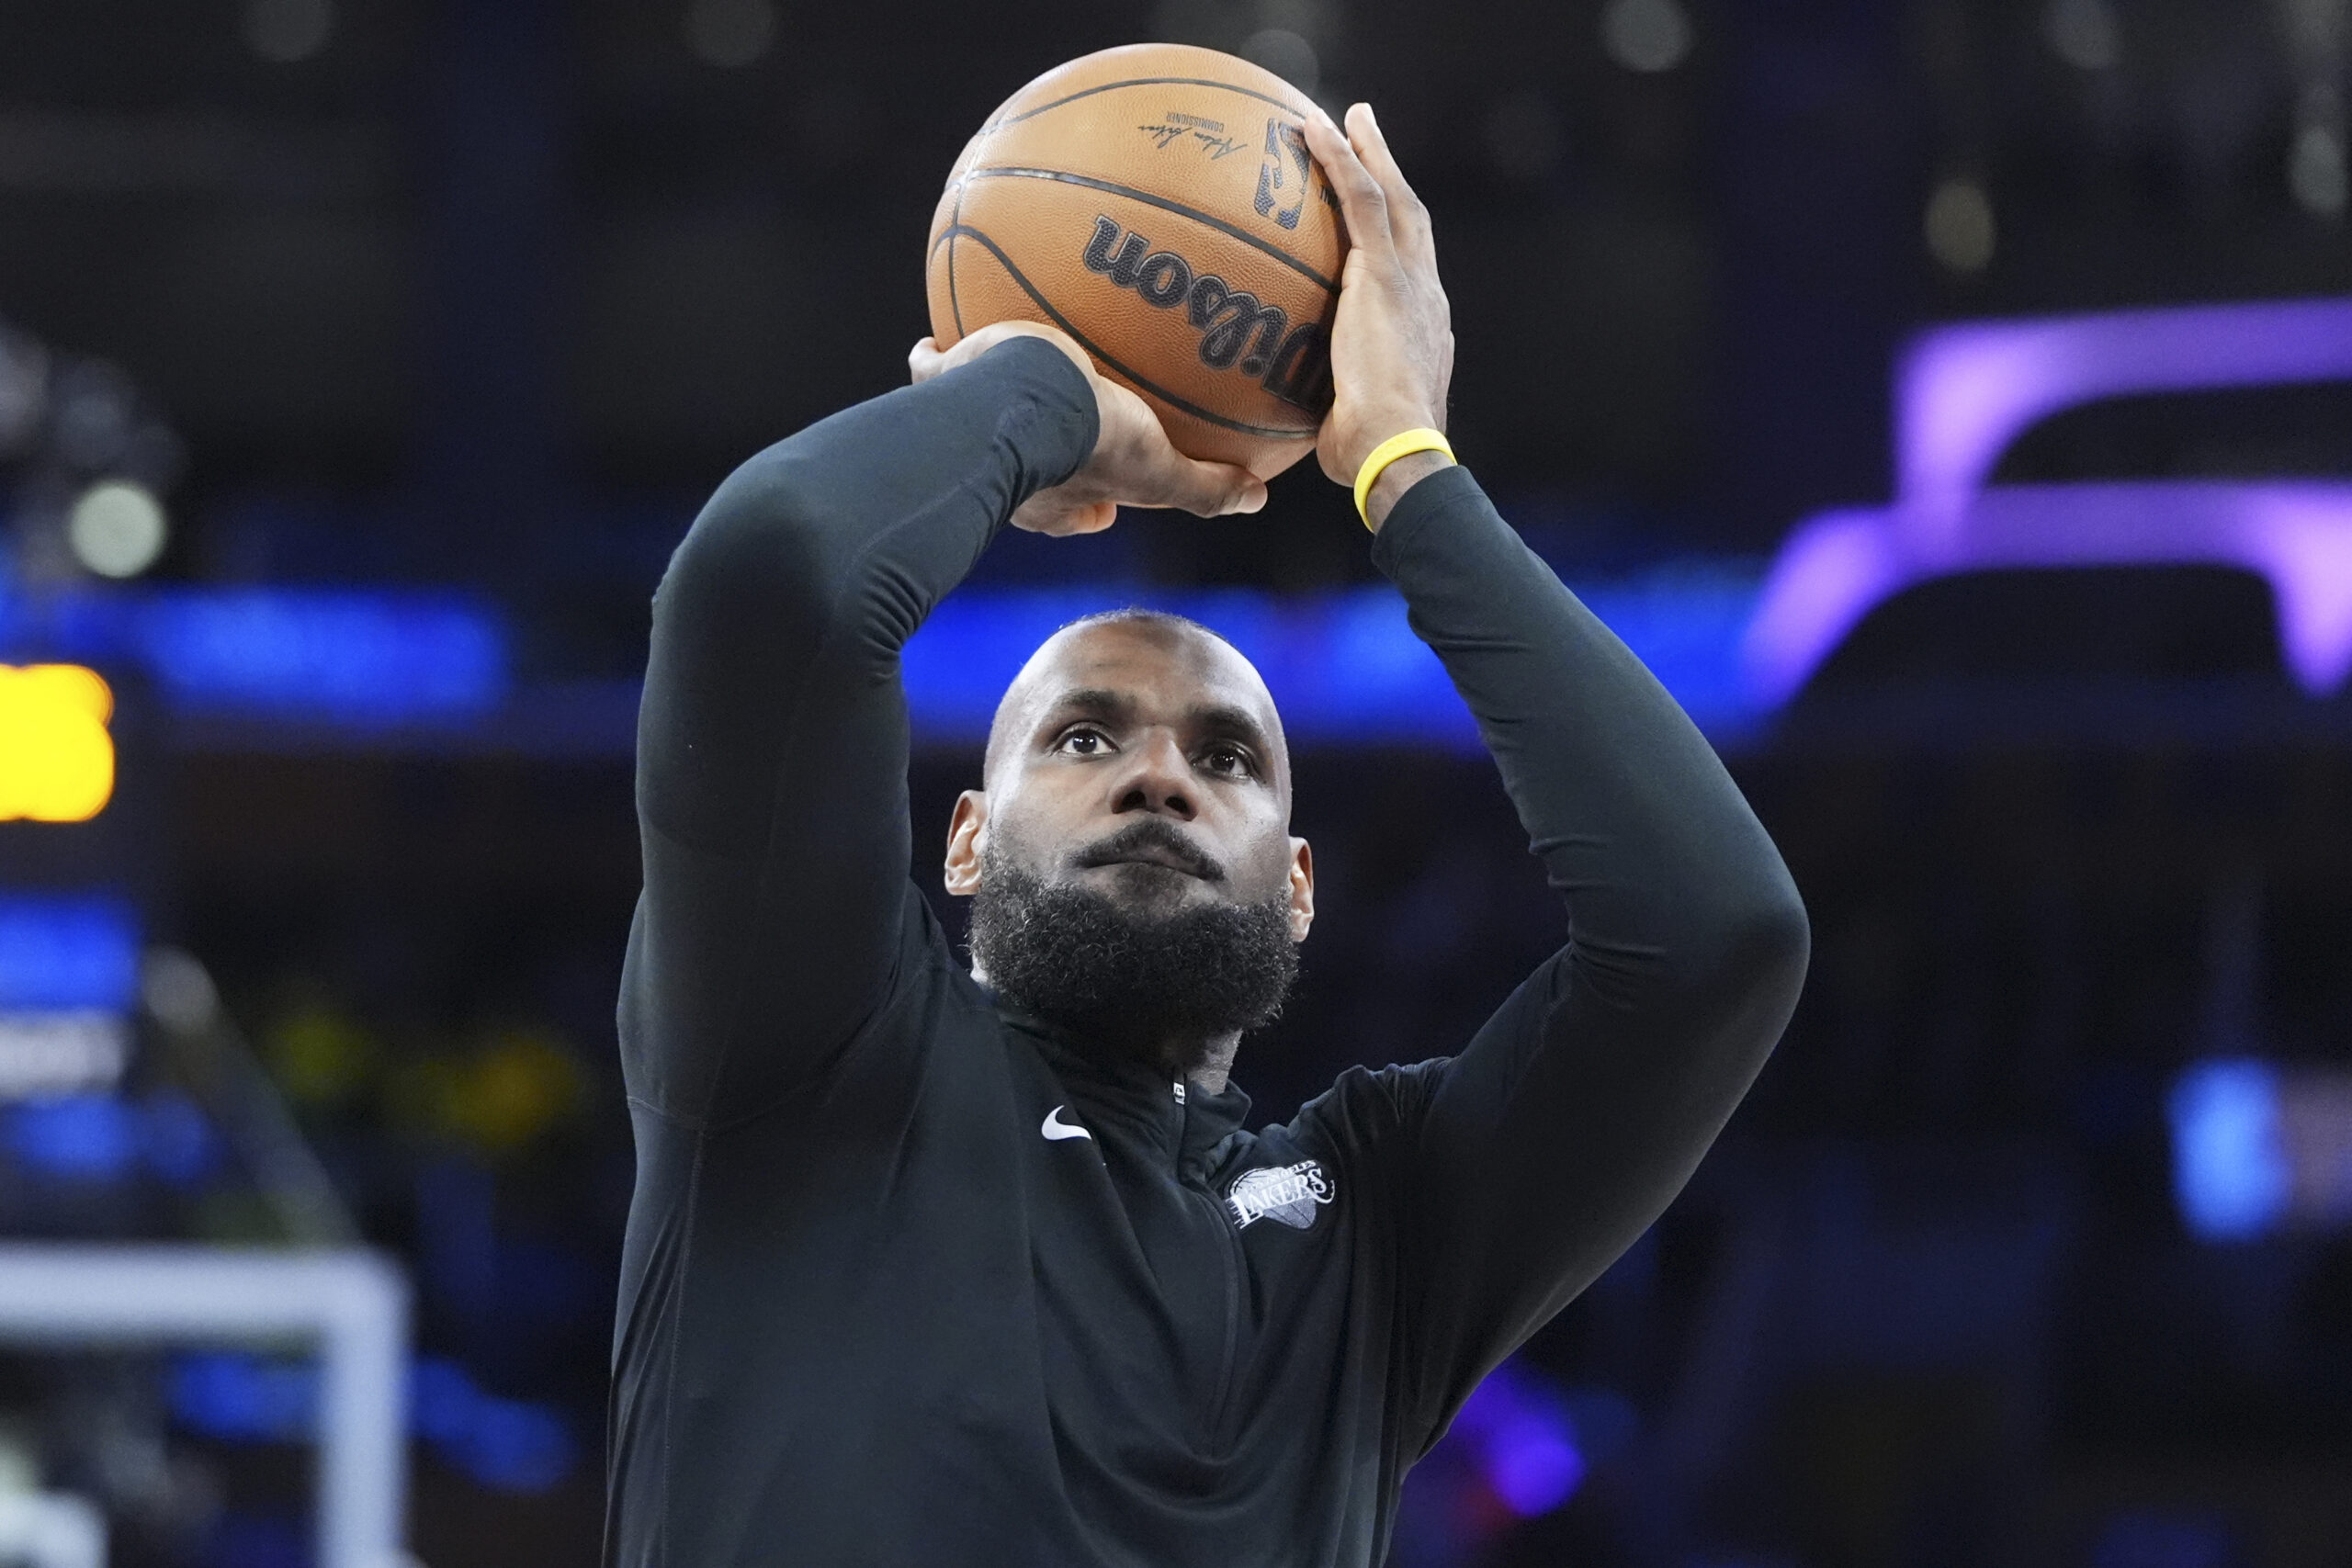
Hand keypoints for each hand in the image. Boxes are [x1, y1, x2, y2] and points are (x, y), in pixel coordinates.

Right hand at [909, 322, 1266, 535]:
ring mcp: (966, 428)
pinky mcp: (940, 384)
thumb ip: (1203, 488)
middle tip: (1052, 431)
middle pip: (1019, 466)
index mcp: (1052, 498)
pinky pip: (931, 368)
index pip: (1072, 514)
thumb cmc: (1090, 441)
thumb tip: (1257, 500)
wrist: (1019, 399)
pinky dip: (932, 357)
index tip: (1102, 507)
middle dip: (1033, 455)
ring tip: (989, 373)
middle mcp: (1003, 472)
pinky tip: (934, 336)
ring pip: (972, 419)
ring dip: (981, 404)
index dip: (1088, 511)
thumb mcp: (1157, 471)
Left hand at [1303, 104, 1455, 529]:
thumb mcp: (1342, 430)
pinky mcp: (1386, 276)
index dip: (1395, 243)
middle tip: (1369, 140)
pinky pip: (1363, 202)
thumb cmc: (1366, 460)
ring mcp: (1411, 283)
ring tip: (1348, 118)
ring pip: (1393, 199)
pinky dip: (1341, 160)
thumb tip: (1275, 433)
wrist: (1396, 453)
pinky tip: (1314, 129)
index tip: (1377, 225)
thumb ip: (1321, 414)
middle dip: (1392, 177)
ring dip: (1370, 153)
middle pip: (1411, 221)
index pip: (1410, 275)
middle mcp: (1427, 298)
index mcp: (1424, 333)